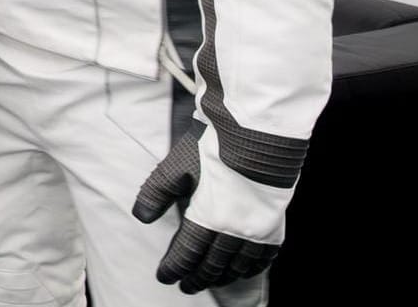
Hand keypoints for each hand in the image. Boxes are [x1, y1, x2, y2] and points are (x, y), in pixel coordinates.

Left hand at [132, 125, 281, 291]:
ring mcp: (259, 227)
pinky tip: (246, 268)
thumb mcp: (176, 166)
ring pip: (240, 263)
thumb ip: (156, 193)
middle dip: (198, 276)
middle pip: (214, 263)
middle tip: (186, 286)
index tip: (165, 276)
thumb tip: (142, 217)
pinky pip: (266, 254)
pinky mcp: (275, 219)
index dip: (175, 267)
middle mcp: (236, 229)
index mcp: (209, 218)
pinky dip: (254, 267)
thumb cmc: (214, 146)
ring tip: (212, 281)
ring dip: (224, 275)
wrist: (259, 132)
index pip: (188, 253)